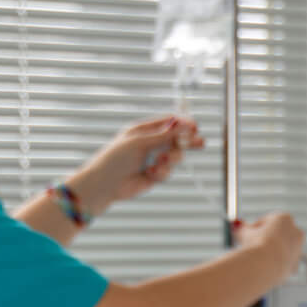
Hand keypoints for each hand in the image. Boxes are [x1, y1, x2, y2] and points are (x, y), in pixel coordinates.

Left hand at [70, 115, 204, 212]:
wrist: (105, 184)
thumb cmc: (116, 158)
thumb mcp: (140, 142)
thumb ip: (163, 135)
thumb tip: (182, 125)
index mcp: (143, 130)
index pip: (168, 123)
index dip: (183, 124)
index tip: (194, 127)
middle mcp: (149, 143)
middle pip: (176, 139)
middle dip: (187, 142)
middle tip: (201, 143)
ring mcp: (152, 159)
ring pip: (174, 157)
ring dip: (171, 159)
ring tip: (161, 162)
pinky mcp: (154, 175)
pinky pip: (167, 172)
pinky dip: (162, 172)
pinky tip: (150, 173)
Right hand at [235, 212, 304, 282]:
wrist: (265, 264)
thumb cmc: (255, 245)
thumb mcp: (244, 232)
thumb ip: (241, 227)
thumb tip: (235, 224)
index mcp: (285, 218)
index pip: (268, 220)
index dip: (255, 228)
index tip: (247, 234)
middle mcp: (295, 231)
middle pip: (278, 234)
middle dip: (265, 239)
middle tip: (250, 245)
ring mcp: (298, 249)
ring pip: (280, 250)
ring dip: (269, 252)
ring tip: (256, 257)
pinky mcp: (295, 265)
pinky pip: (281, 264)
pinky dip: (273, 266)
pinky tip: (263, 267)